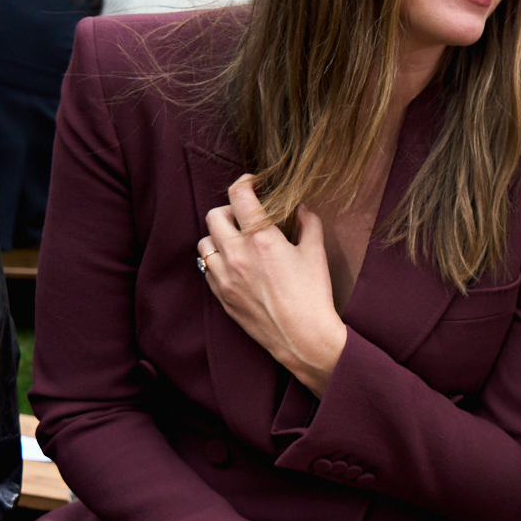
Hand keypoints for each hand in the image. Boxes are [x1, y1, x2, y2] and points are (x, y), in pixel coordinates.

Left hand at [199, 175, 346, 393]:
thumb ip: (308, 224)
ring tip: (236, 241)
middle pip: (214, 215)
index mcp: (261, 239)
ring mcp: (225, 277)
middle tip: (245, 216)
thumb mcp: (316, 254)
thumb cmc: (313, 297)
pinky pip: (206, 268)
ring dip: (218, 236)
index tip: (253, 184)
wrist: (304, 339)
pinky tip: (234, 265)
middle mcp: (237, 255)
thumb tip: (301, 209)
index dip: (245, 182)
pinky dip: (216, 261)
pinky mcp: (221, 296)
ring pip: (204, 242)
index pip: (239, 195)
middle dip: (229, 210)